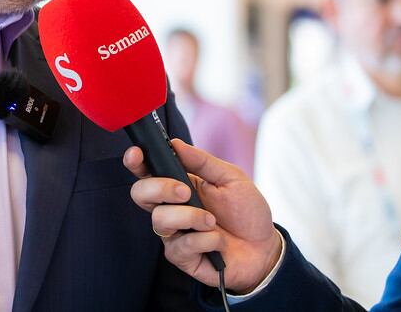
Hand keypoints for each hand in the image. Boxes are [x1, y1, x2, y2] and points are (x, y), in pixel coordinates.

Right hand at [124, 139, 281, 293]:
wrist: (265, 248)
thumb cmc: (246, 211)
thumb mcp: (231, 178)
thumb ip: (202, 161)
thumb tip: (176, 143)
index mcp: (178, 184)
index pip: (147, 171)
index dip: (135, 162)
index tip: (136, 154)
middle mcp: (170, 208)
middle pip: (140, 194)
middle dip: (160, 188)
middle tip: (185, 192)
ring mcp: (174, 233)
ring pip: (159, 220)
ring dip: (190, 217)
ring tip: (212, 221)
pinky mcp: (182, 257)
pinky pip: (180, 246)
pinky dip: (204, 240)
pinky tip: (219, 242)